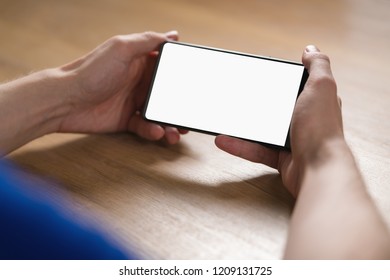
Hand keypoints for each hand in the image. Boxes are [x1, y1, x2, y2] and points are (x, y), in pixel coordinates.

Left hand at [58, 31, 186, 143]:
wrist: (65, 101)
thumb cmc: (91, 71)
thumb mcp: (121, 49)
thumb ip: (148, 41)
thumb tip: (173, 35)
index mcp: (140, 62)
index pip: (167, 67)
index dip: (182, 75)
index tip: (195, 84)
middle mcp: (139, 82)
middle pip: (168, 94)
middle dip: (180, 106)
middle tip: (189, 116)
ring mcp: (133, 102)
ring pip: (160, 113)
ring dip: (171, 123)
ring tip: (177, 132)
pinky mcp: (126, 120)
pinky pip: (146, 127)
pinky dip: (153, 131)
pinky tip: (157, 132)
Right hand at [215, 46, 343, 196]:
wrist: (318, 169)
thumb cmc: (320, 128)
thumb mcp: (321, 87)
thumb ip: (318, 66)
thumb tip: (310, 49)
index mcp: (314, 102)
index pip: (294, 87)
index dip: (279, 82)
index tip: (260, 78)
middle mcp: (304, 120)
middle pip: (275, 109)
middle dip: (256, 104)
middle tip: (236, 98)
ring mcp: (291, 140)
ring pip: (261, 130)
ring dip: (241, 127)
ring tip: (223, 121)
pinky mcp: (280, 158)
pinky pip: (255, 150)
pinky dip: (240, 146)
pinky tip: (223, 140)